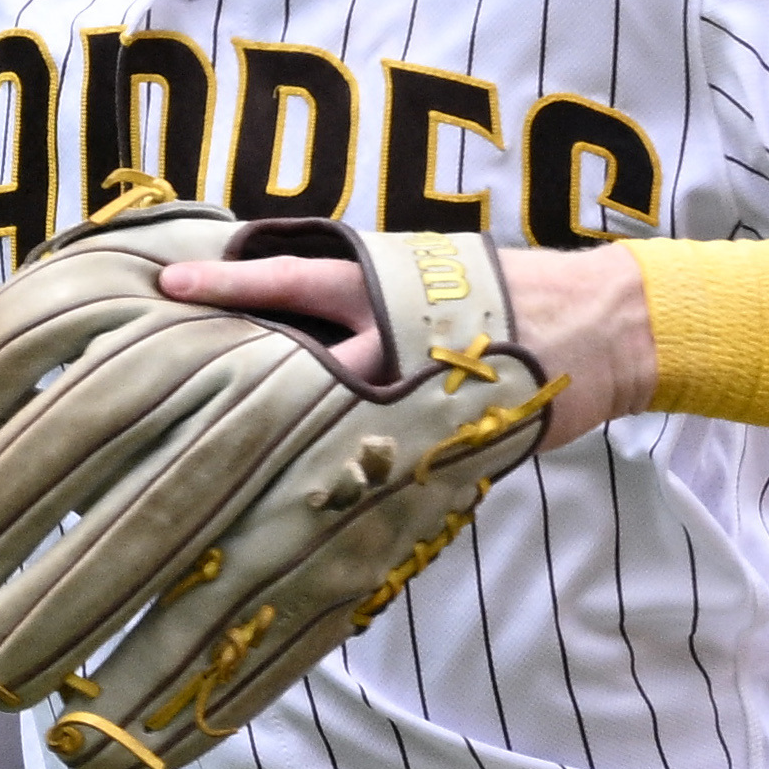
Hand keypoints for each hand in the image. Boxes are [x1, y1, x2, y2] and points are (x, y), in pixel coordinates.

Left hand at [154, 243, 651, 448]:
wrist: (599, 326)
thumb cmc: (504, 294)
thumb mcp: (426, 271)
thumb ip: (362, 293)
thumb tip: (290, 306)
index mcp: (382, 284)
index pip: (290, 280)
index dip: (229, 283)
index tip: (169, 285)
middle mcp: (388, 336)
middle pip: (296, 356)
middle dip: (240, 368)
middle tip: (173, 374)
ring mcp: (412, 392)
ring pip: (330, 413)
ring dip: (282, 431)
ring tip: (219, 451)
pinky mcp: (439, 438)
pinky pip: (378, 463)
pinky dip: (343, 477)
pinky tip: (300, 497)